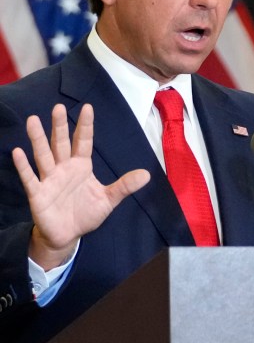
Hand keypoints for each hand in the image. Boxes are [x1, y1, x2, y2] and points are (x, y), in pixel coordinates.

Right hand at [12, 103, 149, 269]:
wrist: (68, 236)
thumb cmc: (86, 213)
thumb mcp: (108, 199)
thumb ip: (125, 186)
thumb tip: (147, 175)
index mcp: (81, 166)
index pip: (84, 141)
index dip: (85, 126)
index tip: (87, 107)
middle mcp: (64, 168)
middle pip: (61, 143)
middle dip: (60, 126)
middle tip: (58, 107)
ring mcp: (49, 179)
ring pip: (43, 155)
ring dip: (38, 139)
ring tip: (33, 120)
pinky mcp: (38, 194)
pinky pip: (30, 178)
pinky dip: (23, 166)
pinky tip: (17, 152)